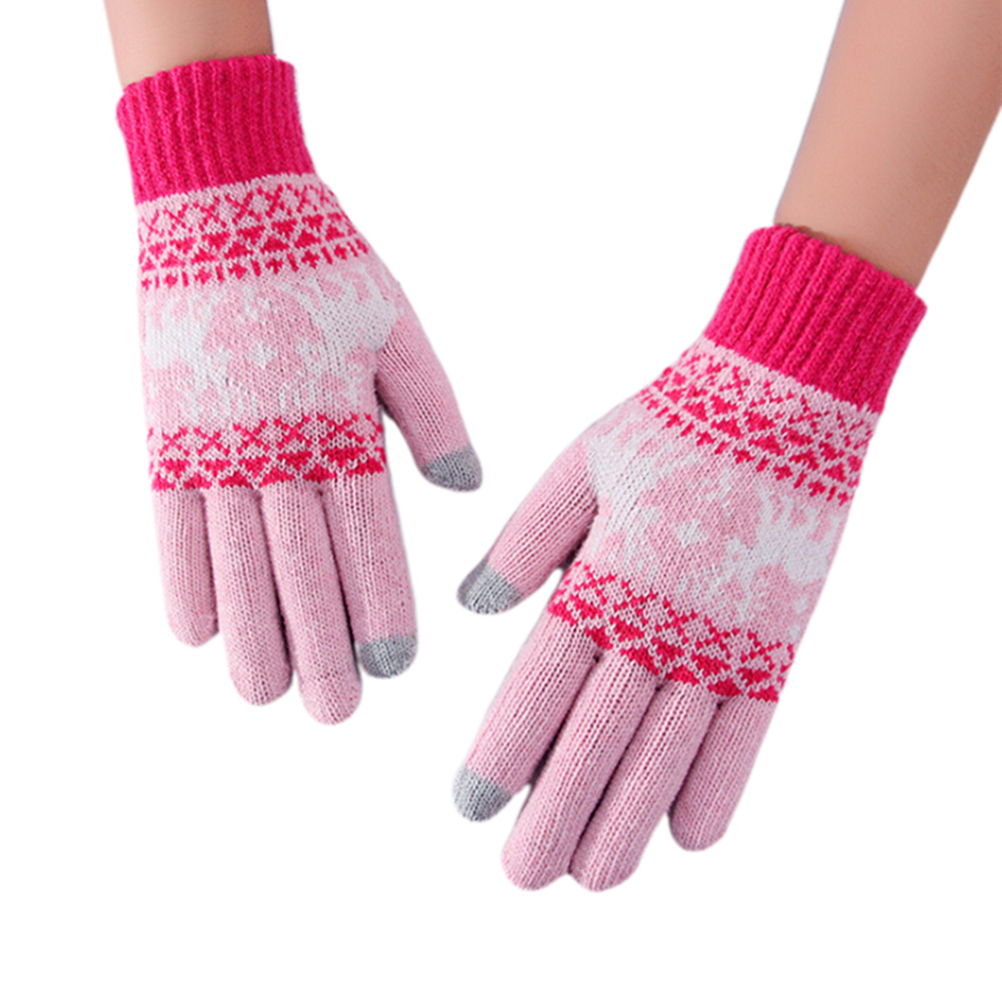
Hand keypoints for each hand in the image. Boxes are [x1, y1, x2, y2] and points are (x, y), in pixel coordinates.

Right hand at [119, 55, 479, 722]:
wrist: (224, 205)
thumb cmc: (327, 269)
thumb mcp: (400, 333)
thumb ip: (435, 415)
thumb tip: (466, 487)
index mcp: (342, 421)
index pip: (366, 537)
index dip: (379, 606)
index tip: (394, 668)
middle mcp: (275, 443)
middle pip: (299, 566)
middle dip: (320, 646)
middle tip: (337, 714)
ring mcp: (211, 442)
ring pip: (232, 560)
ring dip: (249, 633)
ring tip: (266, 696)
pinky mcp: (164, 434)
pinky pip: (169, 525)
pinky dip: (179, 581)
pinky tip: (195, 636)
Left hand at [453, 226, 923, 888]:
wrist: (783, 399)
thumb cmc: (665, 427)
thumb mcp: (577, 466)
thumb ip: (522, 542)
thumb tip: (471, 607)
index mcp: (606, 573)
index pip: (545, 680)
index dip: (508, 749)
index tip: (471, 807)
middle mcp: (666, 617)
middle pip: (604, 733)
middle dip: (559, 809)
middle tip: (522, 876)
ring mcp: (729, 635)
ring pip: (674, 747)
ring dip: (631, 818)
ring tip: (593, 878)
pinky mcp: (777, 640)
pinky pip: (751, 728)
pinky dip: (723, 785)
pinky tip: (690, 838)